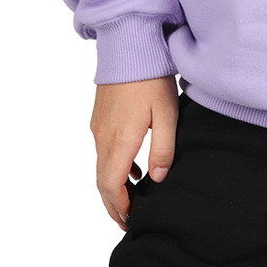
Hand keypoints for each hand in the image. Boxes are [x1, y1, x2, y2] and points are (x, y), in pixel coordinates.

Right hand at [90, 76, 180, 231]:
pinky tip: (132, 169)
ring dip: (112, 188)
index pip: (112, 185)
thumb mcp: (167, 113)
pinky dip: (112, 168)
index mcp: (120, 139)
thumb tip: (157, 180)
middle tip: (127, 221)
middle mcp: (103, 136)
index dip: (119, 207)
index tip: (130, 220)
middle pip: (101, 182)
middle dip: (113, 205)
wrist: (128, 44)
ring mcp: (98, 127)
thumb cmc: (151, 77)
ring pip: (100, 167)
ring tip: (131, 201)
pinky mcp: (99, 118)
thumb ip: (163, 149)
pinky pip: (102, 151)